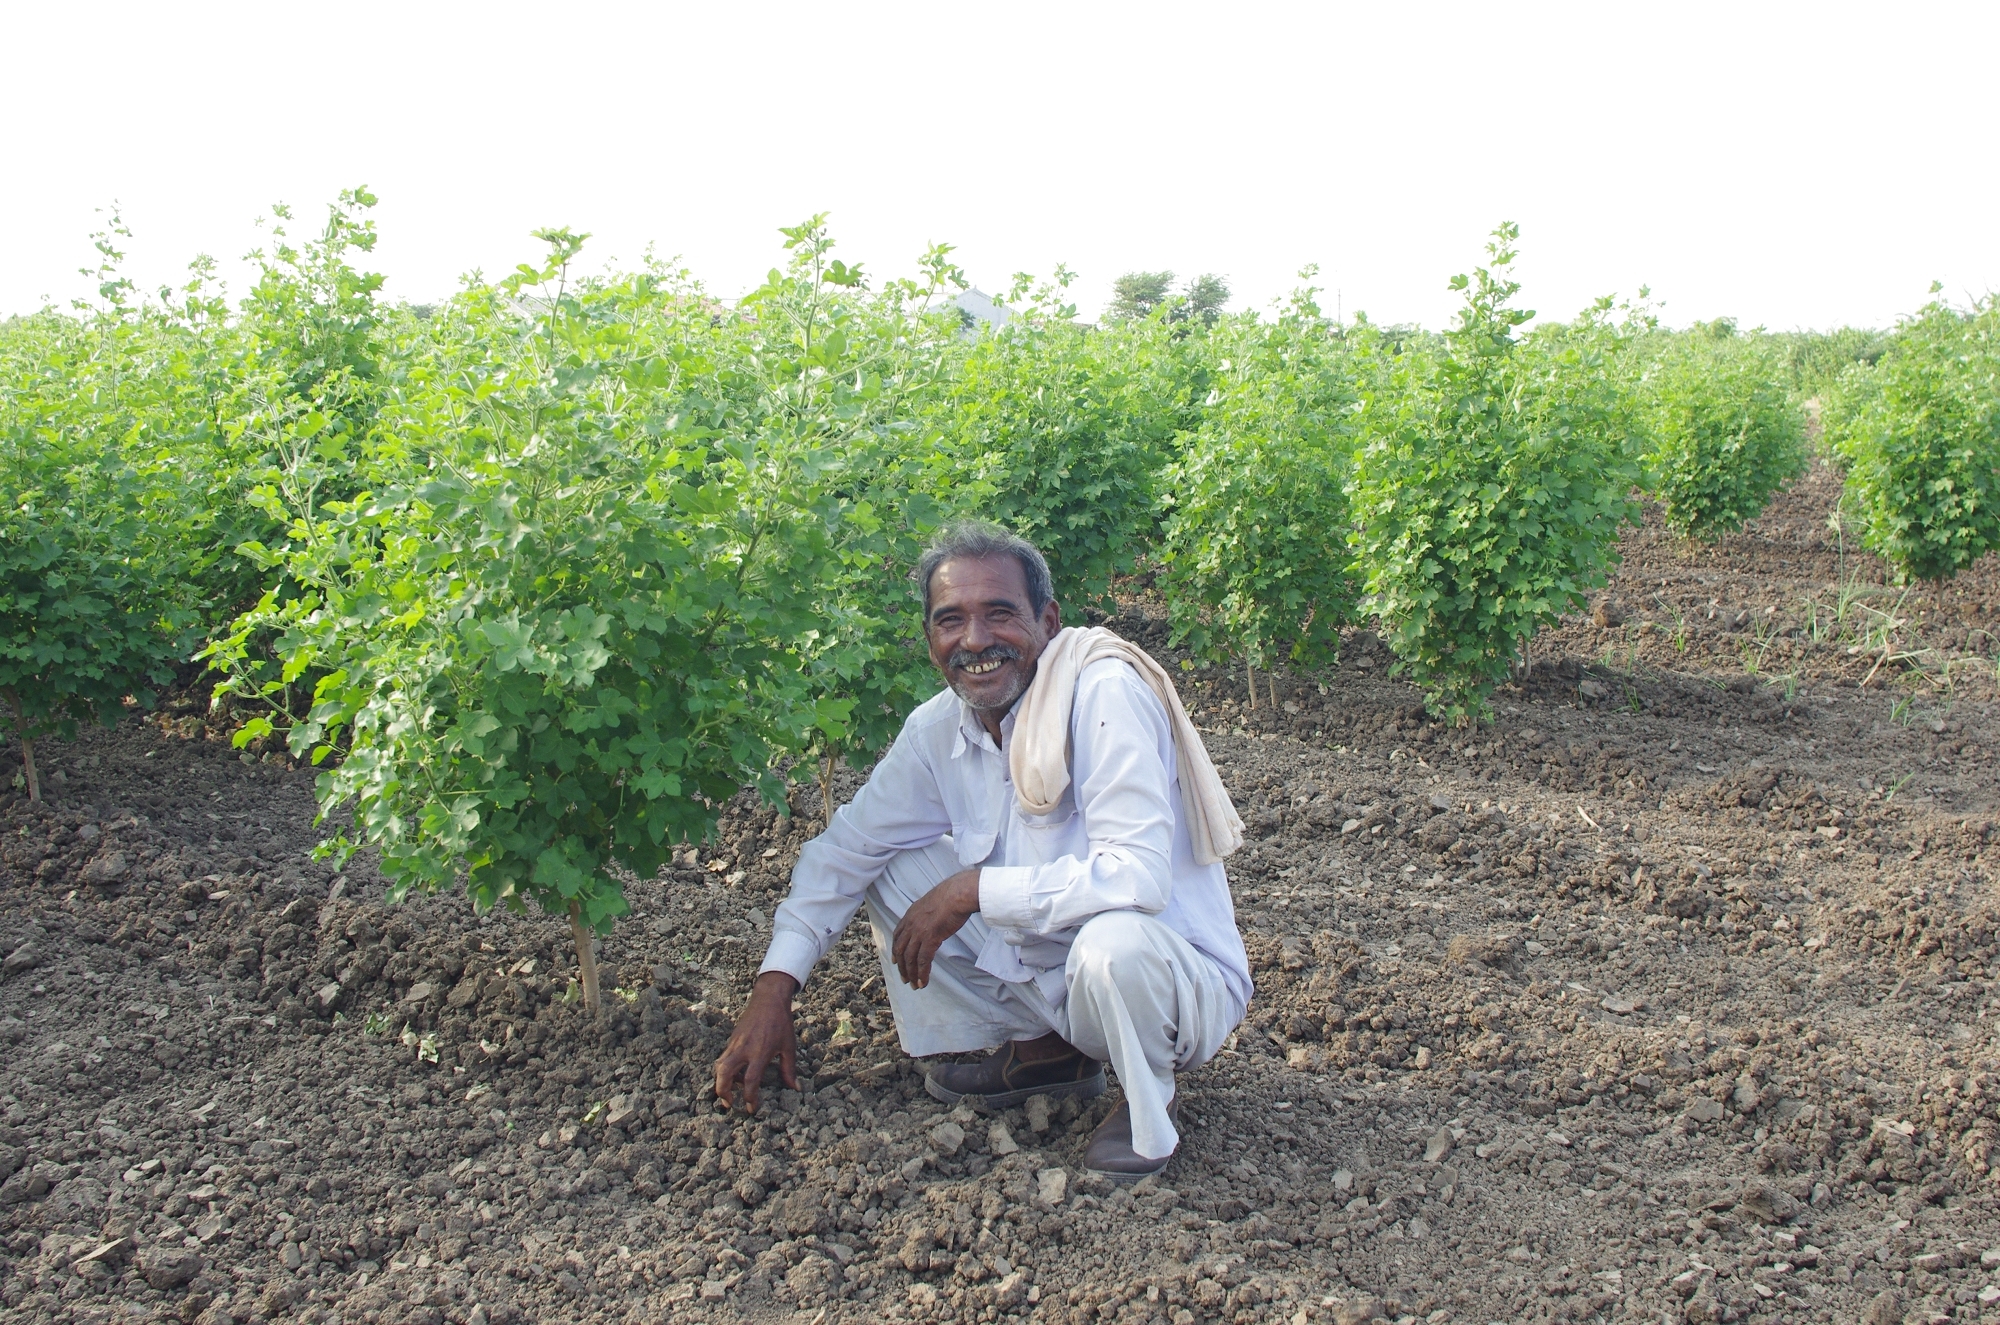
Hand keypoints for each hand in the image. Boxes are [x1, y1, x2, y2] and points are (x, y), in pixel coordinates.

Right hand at [712, 971, 799, 1112]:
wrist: (769, 1000)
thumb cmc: (781, 1023)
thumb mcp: (789, 1047)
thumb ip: (789, 1069)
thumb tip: (795, 1089)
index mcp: (760, 1052)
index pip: (750, 1080)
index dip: (750, 1097)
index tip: (752, 1108)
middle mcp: (744, 1049)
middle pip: (725, 1074)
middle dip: (723, 1092)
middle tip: (729, 1104)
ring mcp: (735, 1044)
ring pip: (720, 1066)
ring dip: (721, 1082)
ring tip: (729, 1093)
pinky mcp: (732, 1040)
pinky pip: (724, 1058)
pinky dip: (725, 1070)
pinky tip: (735, 1076)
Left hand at [890, 868, 980, 989]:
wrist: (958, 893)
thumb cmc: (952, 896)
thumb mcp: (932, 903)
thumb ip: (928, 914)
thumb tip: (933, 920)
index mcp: (910, 914)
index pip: (897, 935)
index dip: (895, 950)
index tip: (895, 960)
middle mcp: (911, 924)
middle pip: (900, 950)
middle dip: (902, 967)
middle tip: (905, 979)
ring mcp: (919, 931)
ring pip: (910, 958)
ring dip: (911, 973)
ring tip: (915, 985)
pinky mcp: (930, 938)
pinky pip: (923, 960)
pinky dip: (922, 973)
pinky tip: (924, 982)